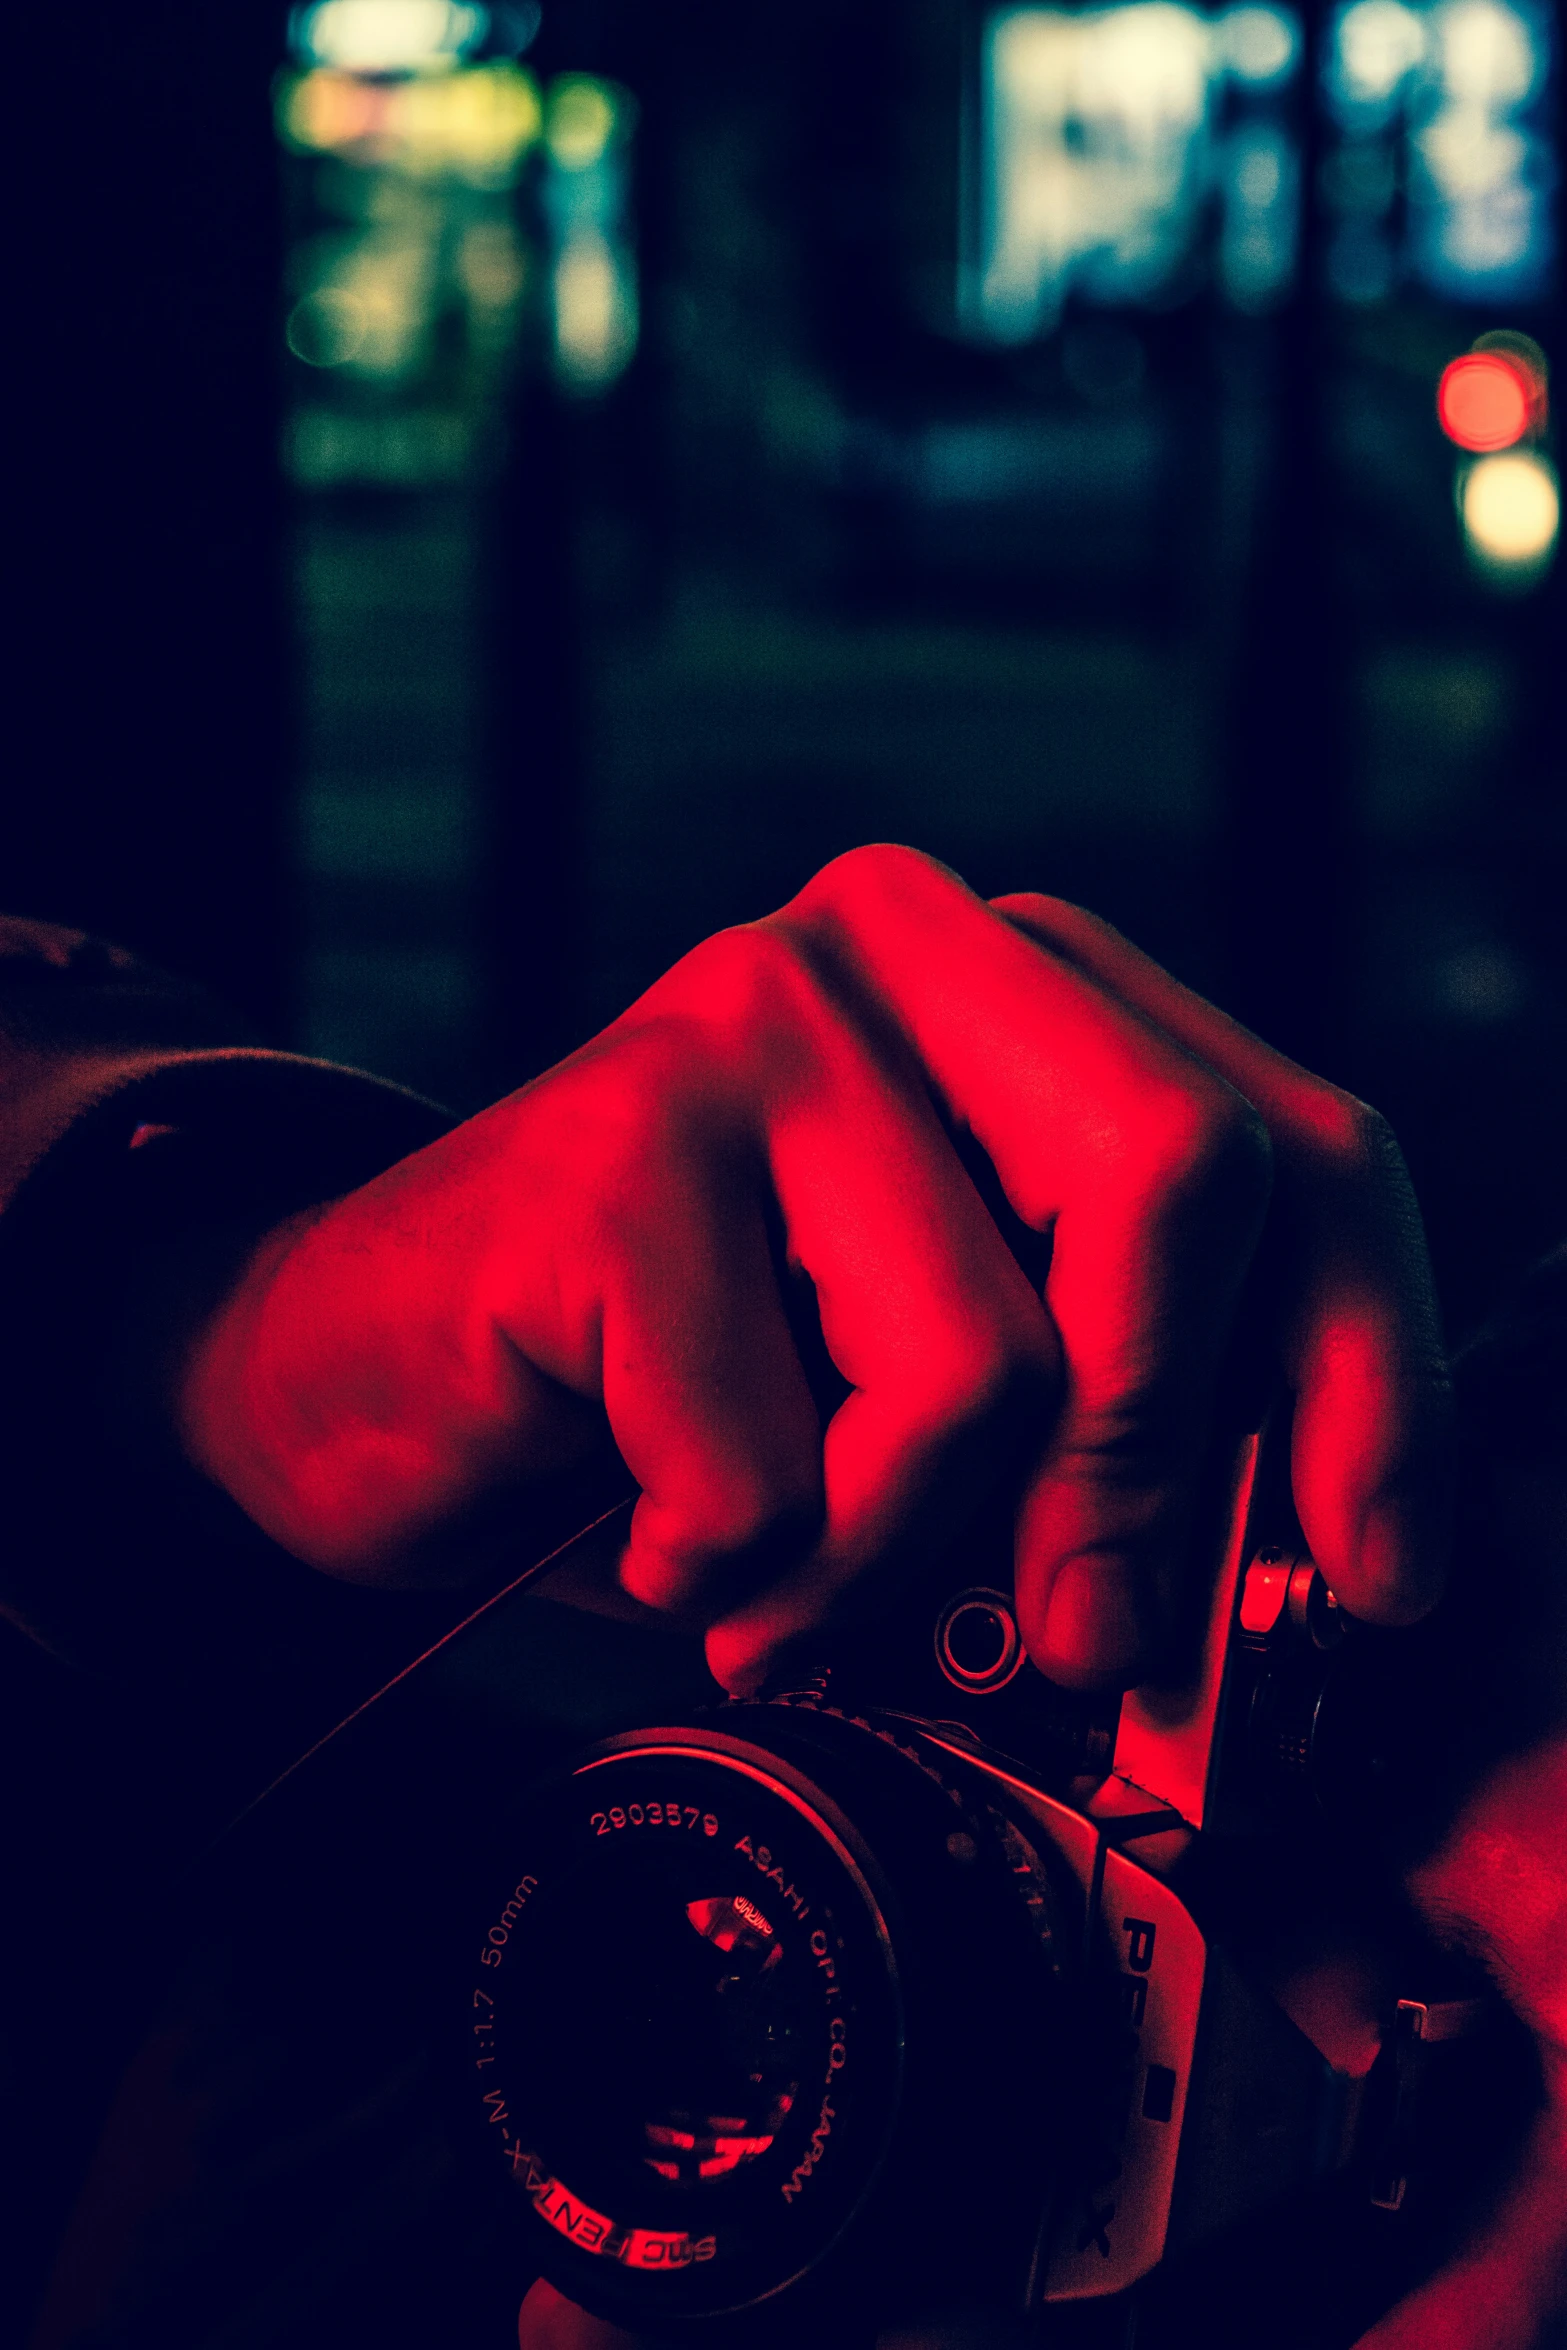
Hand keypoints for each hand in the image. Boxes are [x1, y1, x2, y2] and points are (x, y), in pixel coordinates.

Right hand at [177, 845, 1449, 1694]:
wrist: (371, 1366)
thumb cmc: (690, 1383)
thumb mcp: (942, 1369)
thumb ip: (1112, 1408)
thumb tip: (1295, 1581)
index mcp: (1027, 980)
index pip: (1300, 1147)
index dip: (1369, 1377)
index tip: (1369, 1583)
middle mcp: (902, 947)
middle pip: (1184, 1180)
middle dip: (1154, 1466)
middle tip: (1082, 1644)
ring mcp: (752, 1016)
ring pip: (981, 1360)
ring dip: (886, 1560)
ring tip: (784, 1584)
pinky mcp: (617, 1135)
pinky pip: (774, 1453)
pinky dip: (731, 1570)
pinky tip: (662, 1543)